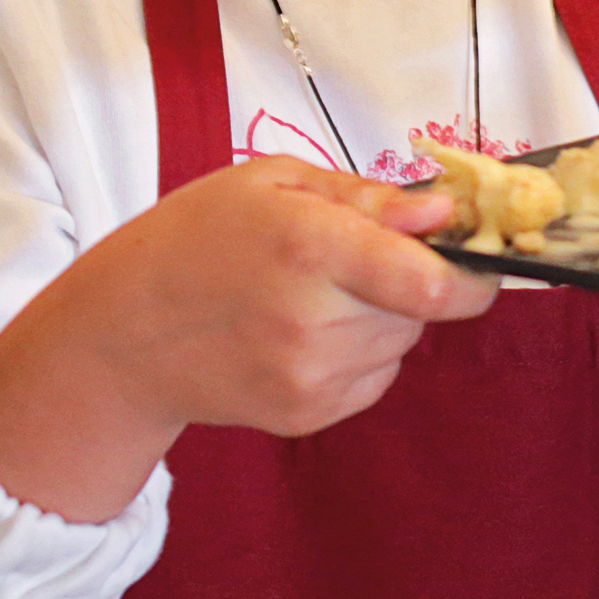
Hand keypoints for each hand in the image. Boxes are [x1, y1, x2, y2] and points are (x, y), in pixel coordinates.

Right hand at [0, 158, 500, 521]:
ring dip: (385, 317)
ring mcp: (309, 377)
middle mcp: (313, 320)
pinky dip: (361, 354)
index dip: (474, 274)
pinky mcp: (306, 415)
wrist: (119, 336)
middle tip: (354, 260)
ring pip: (404, 342)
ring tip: (316, 295)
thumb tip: (443, 213)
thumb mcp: (272, 183)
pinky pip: (376, 378)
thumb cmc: (193, 241)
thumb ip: (367, 197)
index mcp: (308, 248)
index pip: (432, 282)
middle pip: (423, 308)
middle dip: (411, 281)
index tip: (478, 259)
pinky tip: (304, 331)